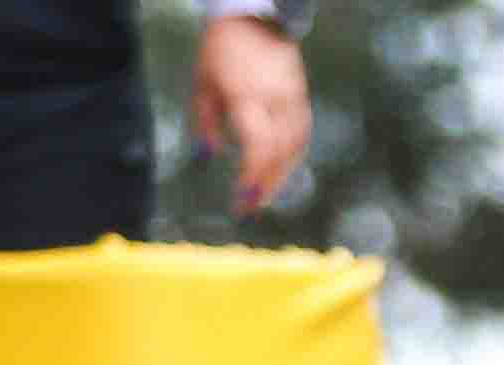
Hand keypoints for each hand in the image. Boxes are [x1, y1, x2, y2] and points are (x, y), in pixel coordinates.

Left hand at [192, 11, 312, 213]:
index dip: (252, 177)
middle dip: (266, 185)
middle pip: (278, 154)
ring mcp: (292, 98)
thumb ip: (205, 121)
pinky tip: (280, 170)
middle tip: (251, 207)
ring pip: (295, 147)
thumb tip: (207, 156)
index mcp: (247, 96)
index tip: (242, 201)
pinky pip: (301, 134)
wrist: (251, 17)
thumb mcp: (202, 83)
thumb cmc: (219, 50)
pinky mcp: (300, 97)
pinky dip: (291, 157)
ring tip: (266, 195)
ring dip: (281, 175)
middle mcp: (274, 100)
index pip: (256, 147)